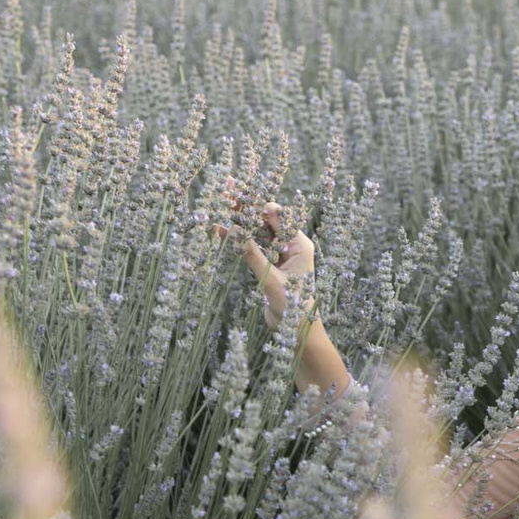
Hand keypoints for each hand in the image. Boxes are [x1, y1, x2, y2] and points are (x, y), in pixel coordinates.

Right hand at [227, 198, 314, 330]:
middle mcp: (290, 245)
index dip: (257, 204)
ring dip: (239, 219)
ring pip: (257, 231)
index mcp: (299, 244)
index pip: (278, 215)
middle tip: (226, 187)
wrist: (297, 331)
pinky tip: (220, 229)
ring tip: (220, 201)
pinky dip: (238, 238)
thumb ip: (252, 254)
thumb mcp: (270, 279)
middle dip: (246, 205)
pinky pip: (252, 246)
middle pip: (265, 219)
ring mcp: (278, 255)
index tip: (238, 195)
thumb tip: (233, 228)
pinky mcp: (268, 265)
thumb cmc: (293, 306)